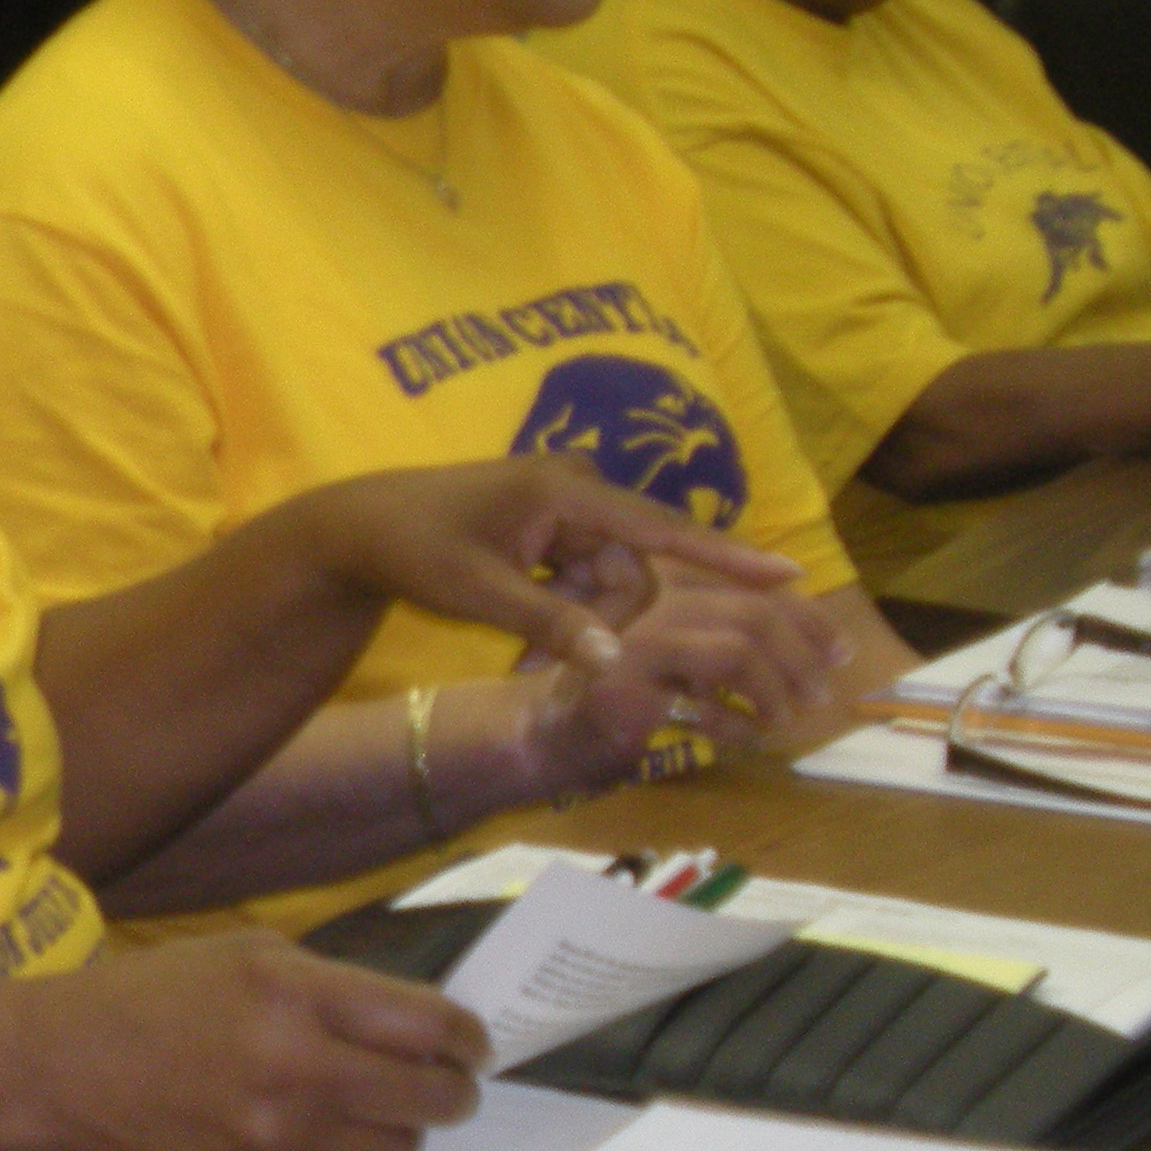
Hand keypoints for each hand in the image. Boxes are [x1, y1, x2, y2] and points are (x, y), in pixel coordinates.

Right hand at [14, 933, 486, 1150]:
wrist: (60, 1070)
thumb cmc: (153, 1001)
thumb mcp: (249, 955)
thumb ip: (340, 986)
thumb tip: (427, 1028)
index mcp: (293, 997)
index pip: (432, 1028)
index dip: (468, 1038)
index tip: (469, 1045)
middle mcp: (293, 1074)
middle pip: (433, 1101)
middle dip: (448, 1088)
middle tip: (433, 1080)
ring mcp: (273, 1148)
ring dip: (396, 1133)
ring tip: (360, 1110)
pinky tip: (315, 1144)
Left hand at [299, 456, 803, 672]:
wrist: (361, 526)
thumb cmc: (414, 550)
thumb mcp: (480, 593)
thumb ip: (550, 625)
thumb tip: (616, 663)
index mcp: (567, 490)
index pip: (661, 528)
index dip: (726, 554)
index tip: (789, 573)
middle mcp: (577, 486)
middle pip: (632, 567)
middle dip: (603, 621)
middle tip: (536, 665)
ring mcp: (566, 503)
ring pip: (610, 577)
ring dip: (580, 621)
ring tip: (520, 657)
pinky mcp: (553, 523)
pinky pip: (586, 572)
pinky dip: (566, 608)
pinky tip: (525, 638)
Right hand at [513, 560, 859, 791]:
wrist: (539, 731)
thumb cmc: (616, 695)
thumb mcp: (679, 660)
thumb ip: (725, 639)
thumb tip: (817, 642)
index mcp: (666, 585)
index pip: (752, 588)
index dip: (807, 615)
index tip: (840, 648)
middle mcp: (651, 600)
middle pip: (754, 613)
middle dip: (802, 654)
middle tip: (822, 693)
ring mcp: (637, 636)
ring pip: (738, 647)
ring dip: (775, 689)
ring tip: (783, 720)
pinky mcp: (627, 680)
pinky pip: (706, 698)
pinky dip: (735, 723)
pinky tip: (737, 740)